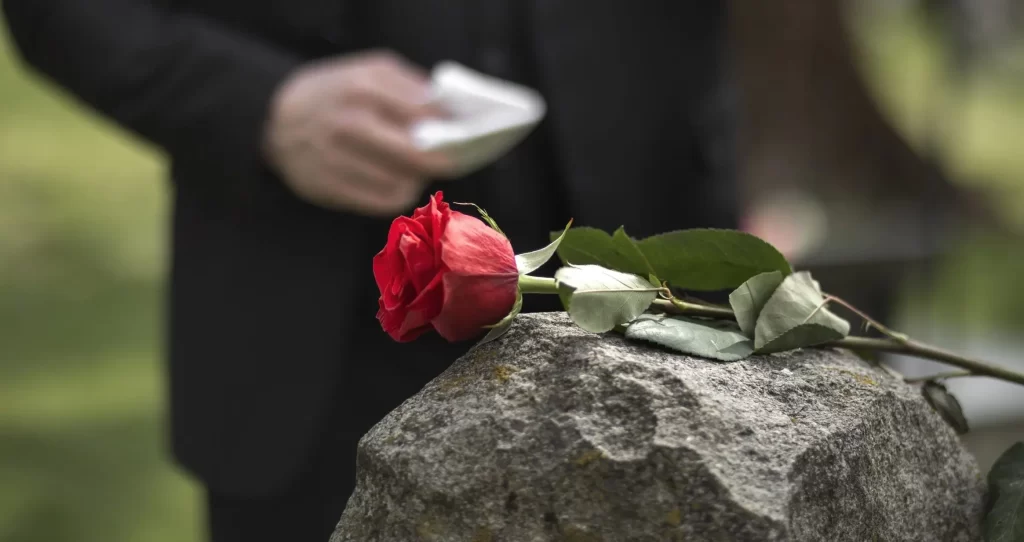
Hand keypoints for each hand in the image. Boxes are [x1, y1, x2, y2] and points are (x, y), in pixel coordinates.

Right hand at [263, 51, 454, 215]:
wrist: (276, 120)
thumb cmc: (336, 93)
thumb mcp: (369, 72)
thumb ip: (411, 86)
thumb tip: (451, 112)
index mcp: (361, 88)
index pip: (423, 114)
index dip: (450, 126)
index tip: (465, 131)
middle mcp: (348, 123)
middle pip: (415, 155)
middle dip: (442, 160)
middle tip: (454, 159)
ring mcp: (335, 159)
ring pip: (401, 182)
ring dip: (418, 178)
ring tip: (420, 168)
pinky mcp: (329, 188)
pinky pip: (382, 201)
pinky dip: (399, 193)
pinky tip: (400, 181)